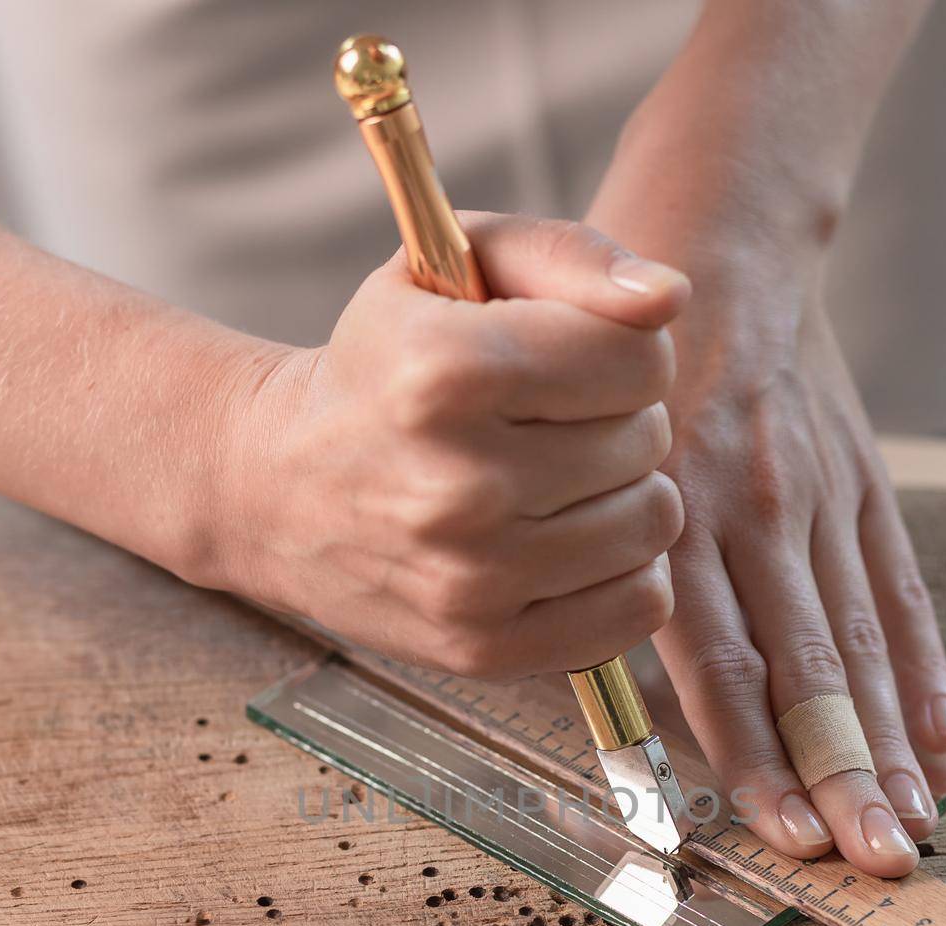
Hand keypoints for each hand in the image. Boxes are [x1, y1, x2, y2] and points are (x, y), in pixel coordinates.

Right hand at [209, 214, 689, 678]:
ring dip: (621, 498)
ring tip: (556, 486)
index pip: (641, 359)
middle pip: (647, 442)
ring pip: (651, 524)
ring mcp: (471, 581)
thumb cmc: (386, 366)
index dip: (622, 352)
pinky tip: (564, 547)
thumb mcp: (452, 269)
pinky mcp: (485, 650)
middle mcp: (457, 486)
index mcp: (445, 373)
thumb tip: (669, 297)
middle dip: (614, 423)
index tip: (571, 362)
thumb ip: (569, 255)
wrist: (276, 490)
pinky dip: (619, 574)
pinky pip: (635, 609)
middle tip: (546, 428)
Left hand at [657, 286, 945, 878]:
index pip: (727, 665)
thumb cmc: (627, 376)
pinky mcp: (862, 474)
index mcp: (675, 519)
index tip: (788, 836)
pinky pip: (897, 581)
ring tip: (916, 818)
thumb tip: (632, 702)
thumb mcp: (586, 460)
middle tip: (877, 856)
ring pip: (859, 637)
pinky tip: (944, 731)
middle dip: (844, 771)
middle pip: (807, 666)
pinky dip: (921, 661)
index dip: (759, 758)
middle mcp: (752, 512)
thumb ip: (616, 576)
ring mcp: (818, 493)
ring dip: (891, 737)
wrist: (716, 239)